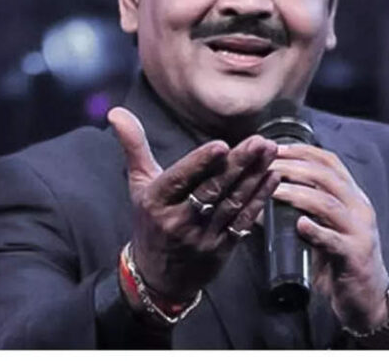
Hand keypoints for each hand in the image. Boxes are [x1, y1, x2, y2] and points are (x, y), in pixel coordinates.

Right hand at [108, 107, 279, 301]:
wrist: (157, 277)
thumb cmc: (150, 221)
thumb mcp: (139, 184)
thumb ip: (134, 146)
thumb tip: (116, 112)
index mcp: (156, 202)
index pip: (180, 179)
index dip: (201, 163)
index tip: (221, 145)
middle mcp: (178, 220)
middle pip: (211, 189)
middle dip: (238, 164)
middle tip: (260, 142)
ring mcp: (202, 236)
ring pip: (231, 203)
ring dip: (254, 177)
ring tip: (270, 153)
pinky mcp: (222, 248)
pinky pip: (243, 221)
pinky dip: (259, 199)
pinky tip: (272, 178)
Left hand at [271, 144, 388, 331]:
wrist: (369, 299)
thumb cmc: (341, 261)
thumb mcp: (326, 229)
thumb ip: (304, 212)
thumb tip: (263, 198)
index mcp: (353, 197)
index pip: (330, 162)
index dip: (303, 151)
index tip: (276, 148)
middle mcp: (360, 208)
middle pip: (326, 178)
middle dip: (294, 168)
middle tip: (266, 167)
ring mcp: (359, 232)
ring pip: (327, 204)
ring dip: (297, 194)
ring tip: (273, 191)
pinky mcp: (355, 256)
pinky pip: (334, 240)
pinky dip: (316, 231)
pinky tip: (300, 225)